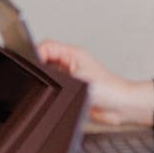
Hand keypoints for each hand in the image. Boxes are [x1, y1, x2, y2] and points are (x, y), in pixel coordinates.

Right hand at [38, 40, 153, 126]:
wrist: (121, 107)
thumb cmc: (110, 90)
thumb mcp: (80, 80)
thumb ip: (59, 76)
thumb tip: (44, 75)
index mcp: (73, 54)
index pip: (47, 46)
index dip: (37, 52)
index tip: (33, 63)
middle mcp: (70, 63)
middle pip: (45, 57)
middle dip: (39, 66)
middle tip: (39, 77)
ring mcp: (70, 76)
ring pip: (48, 72)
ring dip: (46, 79)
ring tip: (50, 86)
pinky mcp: (71, 89)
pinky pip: (54, 86)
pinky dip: (51, 90)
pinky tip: (55, 95)